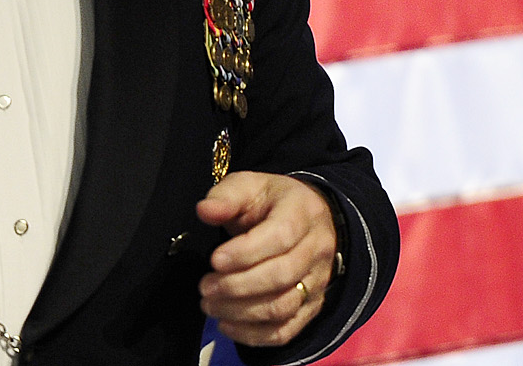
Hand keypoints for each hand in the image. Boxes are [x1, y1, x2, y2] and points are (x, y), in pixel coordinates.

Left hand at [197, 172, 338, 347]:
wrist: (308, 220)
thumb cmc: (272, 204)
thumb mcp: (250, 187)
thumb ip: (226, 196)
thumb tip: (205, 210)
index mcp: (303, 213)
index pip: (281, 236)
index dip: (246, 253)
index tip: (214, 259)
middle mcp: (317, 249)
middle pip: (282, 275)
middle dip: (237, 286)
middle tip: (205, 287)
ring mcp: (318, 281)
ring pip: (283, 306)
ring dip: (241, 312)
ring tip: (210, 305)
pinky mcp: (311, 307)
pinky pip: (285, 331)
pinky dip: (253, 335)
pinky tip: (226, 325)